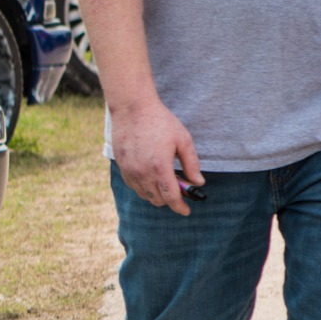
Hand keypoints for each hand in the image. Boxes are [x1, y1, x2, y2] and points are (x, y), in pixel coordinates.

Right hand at [109, 94, 201, 215]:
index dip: (179, 207)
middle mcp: (142, 173)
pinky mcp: (122, 166)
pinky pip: (133, 186)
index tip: (186, 211)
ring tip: (165, 182)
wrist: (132, 109)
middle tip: (179, 191)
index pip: (171, 197)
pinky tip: (151, 177)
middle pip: (157, 199)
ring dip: (156, 194)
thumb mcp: (183, 140)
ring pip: (144, 195)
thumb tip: (198, 182)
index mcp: (160, 167)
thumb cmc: (160, 121)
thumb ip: (192, 164)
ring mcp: (130, 171)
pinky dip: (144, 187)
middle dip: (169, 200)